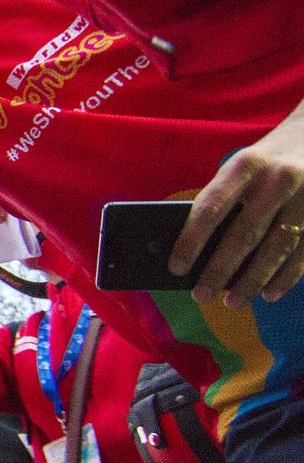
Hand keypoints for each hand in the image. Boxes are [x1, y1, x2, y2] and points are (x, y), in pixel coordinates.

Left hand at [171, 101, 303, 305]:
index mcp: (246, 165)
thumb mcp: (242, 166)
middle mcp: (279, 180)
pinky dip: (286, 277)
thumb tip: (195, 252)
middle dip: (220, 270)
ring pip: (277, 248)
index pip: (212, 207)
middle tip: (200, 296)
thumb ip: (222, 199)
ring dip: (252, 280)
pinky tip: (268, 293)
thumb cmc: (267, 160)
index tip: (176, 267)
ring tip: (232, 301)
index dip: (191, 240)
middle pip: (244, 234)